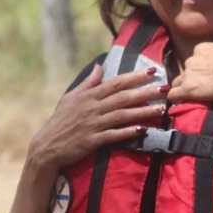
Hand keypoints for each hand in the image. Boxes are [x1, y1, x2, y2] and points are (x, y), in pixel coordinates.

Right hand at [27, 64, 166, 170]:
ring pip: (122, 115)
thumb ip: (88, 82)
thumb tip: (100, 66)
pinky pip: (114, 135)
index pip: (115, 83)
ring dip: (142, 111)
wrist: (47, 146)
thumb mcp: (70, 97)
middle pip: (123, 97)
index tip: (152, 70)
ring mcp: (93, 124)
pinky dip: (129, 132)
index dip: (135, 76)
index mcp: (88, 96)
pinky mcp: (93, 141)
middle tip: (164, 88)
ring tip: (160, 109)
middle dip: (145, 91)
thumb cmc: (60, 121)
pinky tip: (143, 130)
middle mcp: (92, 108)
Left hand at [168, 35, 212, 104]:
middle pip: (188, 68)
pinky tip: (178, 100)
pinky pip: (173, 94)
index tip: (211, 69)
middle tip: (204, 82)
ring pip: (177, 81)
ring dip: (182, 85)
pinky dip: (175, 97)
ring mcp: (187, 75)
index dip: (203, 62)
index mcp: (201, 48)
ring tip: (190, 92)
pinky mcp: (186, 90)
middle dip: (194, 74)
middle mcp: (191, 60)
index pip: (198, 55)